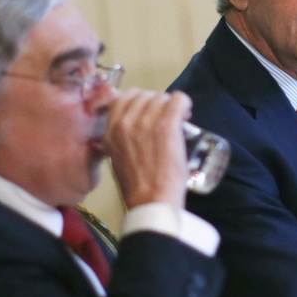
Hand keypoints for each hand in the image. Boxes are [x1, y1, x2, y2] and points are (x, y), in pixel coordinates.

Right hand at [105, 89, 191, 208]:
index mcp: (110, 130)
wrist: (151, 201)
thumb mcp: (118, 158)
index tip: (151, 112)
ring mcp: (145, 122)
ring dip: (171, 106)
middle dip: (157, 103)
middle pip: (145, 96)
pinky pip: (178, 100)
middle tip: (168, 118)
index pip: (123, 98)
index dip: (140, 102)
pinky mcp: (166, 125)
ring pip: (162, 97)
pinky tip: (186, 113)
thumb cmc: (137, 187)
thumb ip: (122, 140)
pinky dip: (184, 103)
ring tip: (179, 119)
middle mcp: (125, 122)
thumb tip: (135, 130)